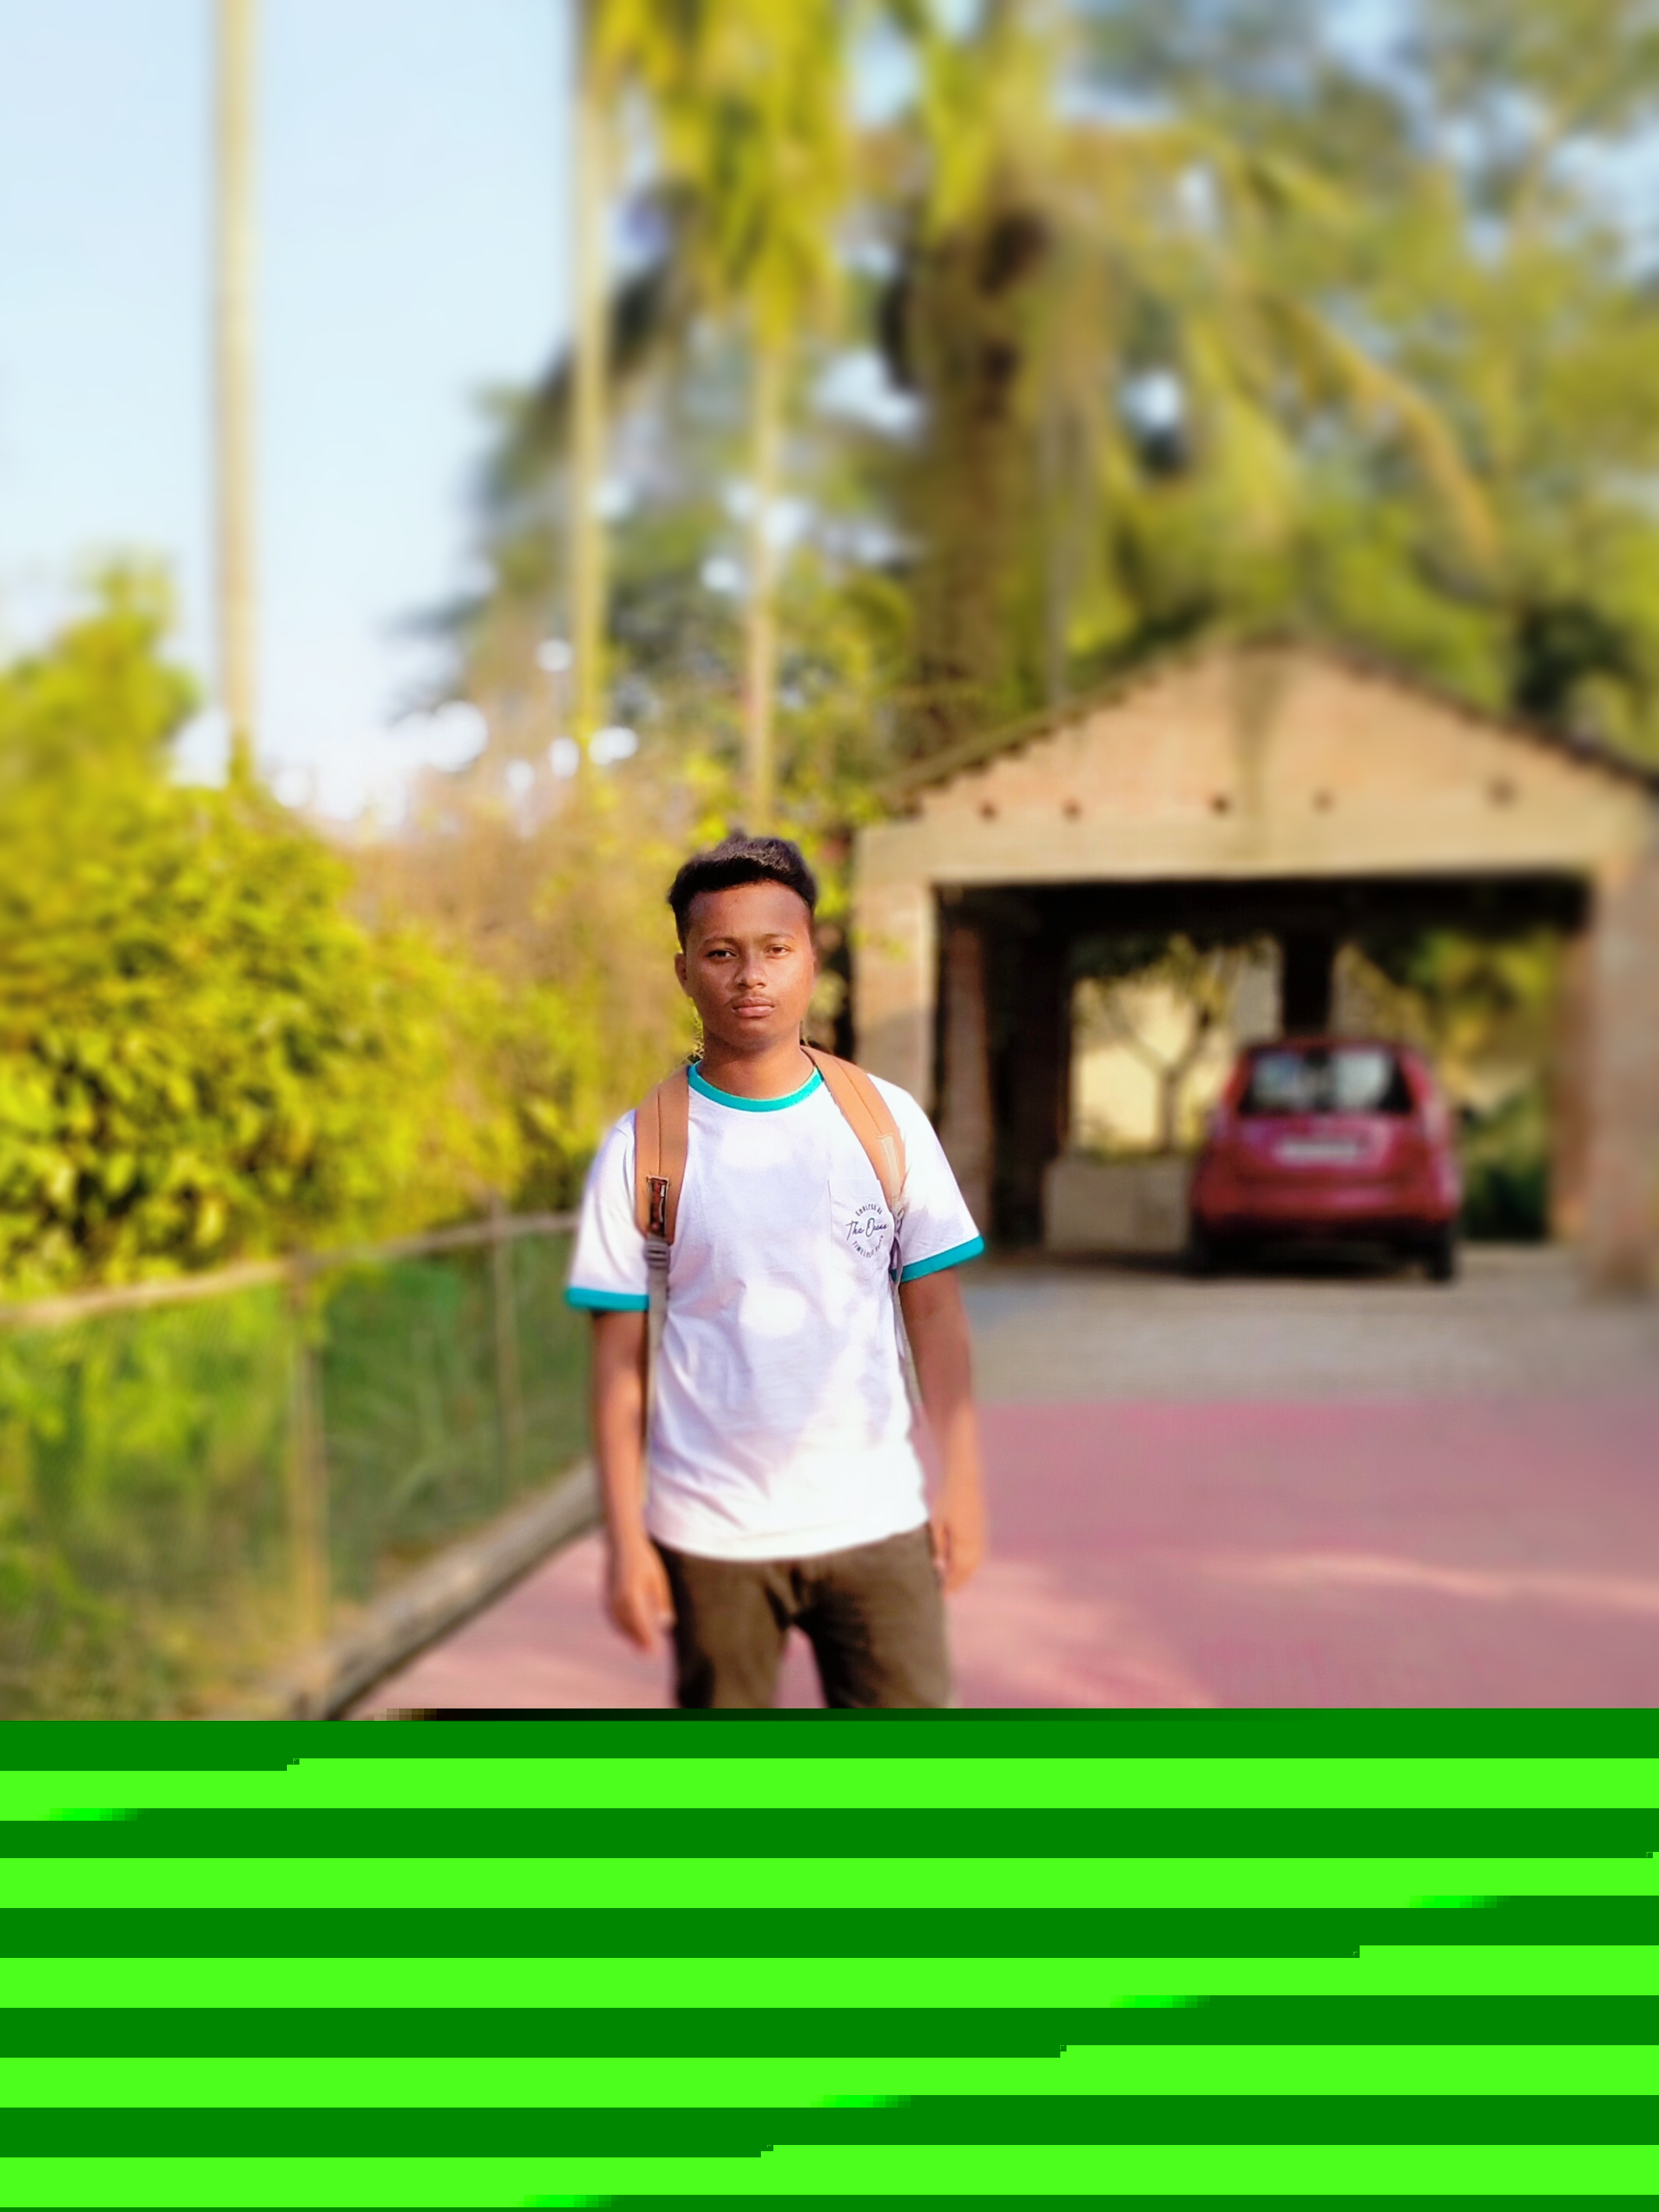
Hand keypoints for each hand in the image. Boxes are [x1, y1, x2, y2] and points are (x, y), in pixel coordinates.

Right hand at [606, 1537, 674, 1650]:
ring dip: (629, 1635)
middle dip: (638, 1640)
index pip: (639, 1624)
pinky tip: (630, 1630)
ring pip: (619, 1623)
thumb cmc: (645, 1560)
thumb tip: (666, 1624)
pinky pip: (613, 1617)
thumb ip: (662, 1602)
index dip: (646, 1639)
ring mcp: (609, 1597)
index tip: (654, 1651)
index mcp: (631, 1595)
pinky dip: (621, 1626)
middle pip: (628, 1627)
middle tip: (649, 1652)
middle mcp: (617, 1599)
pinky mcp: (606, 1595)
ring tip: (641, 1645)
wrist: (622, 1542)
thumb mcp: (658, 1580)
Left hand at [929, 1475, 984, 1593]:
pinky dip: (970, 1564)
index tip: (941, 1594)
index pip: (958, 1572)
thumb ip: (938, 1546)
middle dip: (958, 1583)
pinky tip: (962, 1564)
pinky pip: (978, 1555)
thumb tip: (939, 1565)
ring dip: (965, 1574)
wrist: (965, 1479)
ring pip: (975, 1564)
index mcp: (964, 1543)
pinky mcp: (982, 1530)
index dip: (950, 1584)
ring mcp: (981, 1537)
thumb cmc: (947, 1501)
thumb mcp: (937, 1524)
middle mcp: (976, 1543)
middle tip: (947, 1592)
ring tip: (953, 1581)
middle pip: (968, 1571)